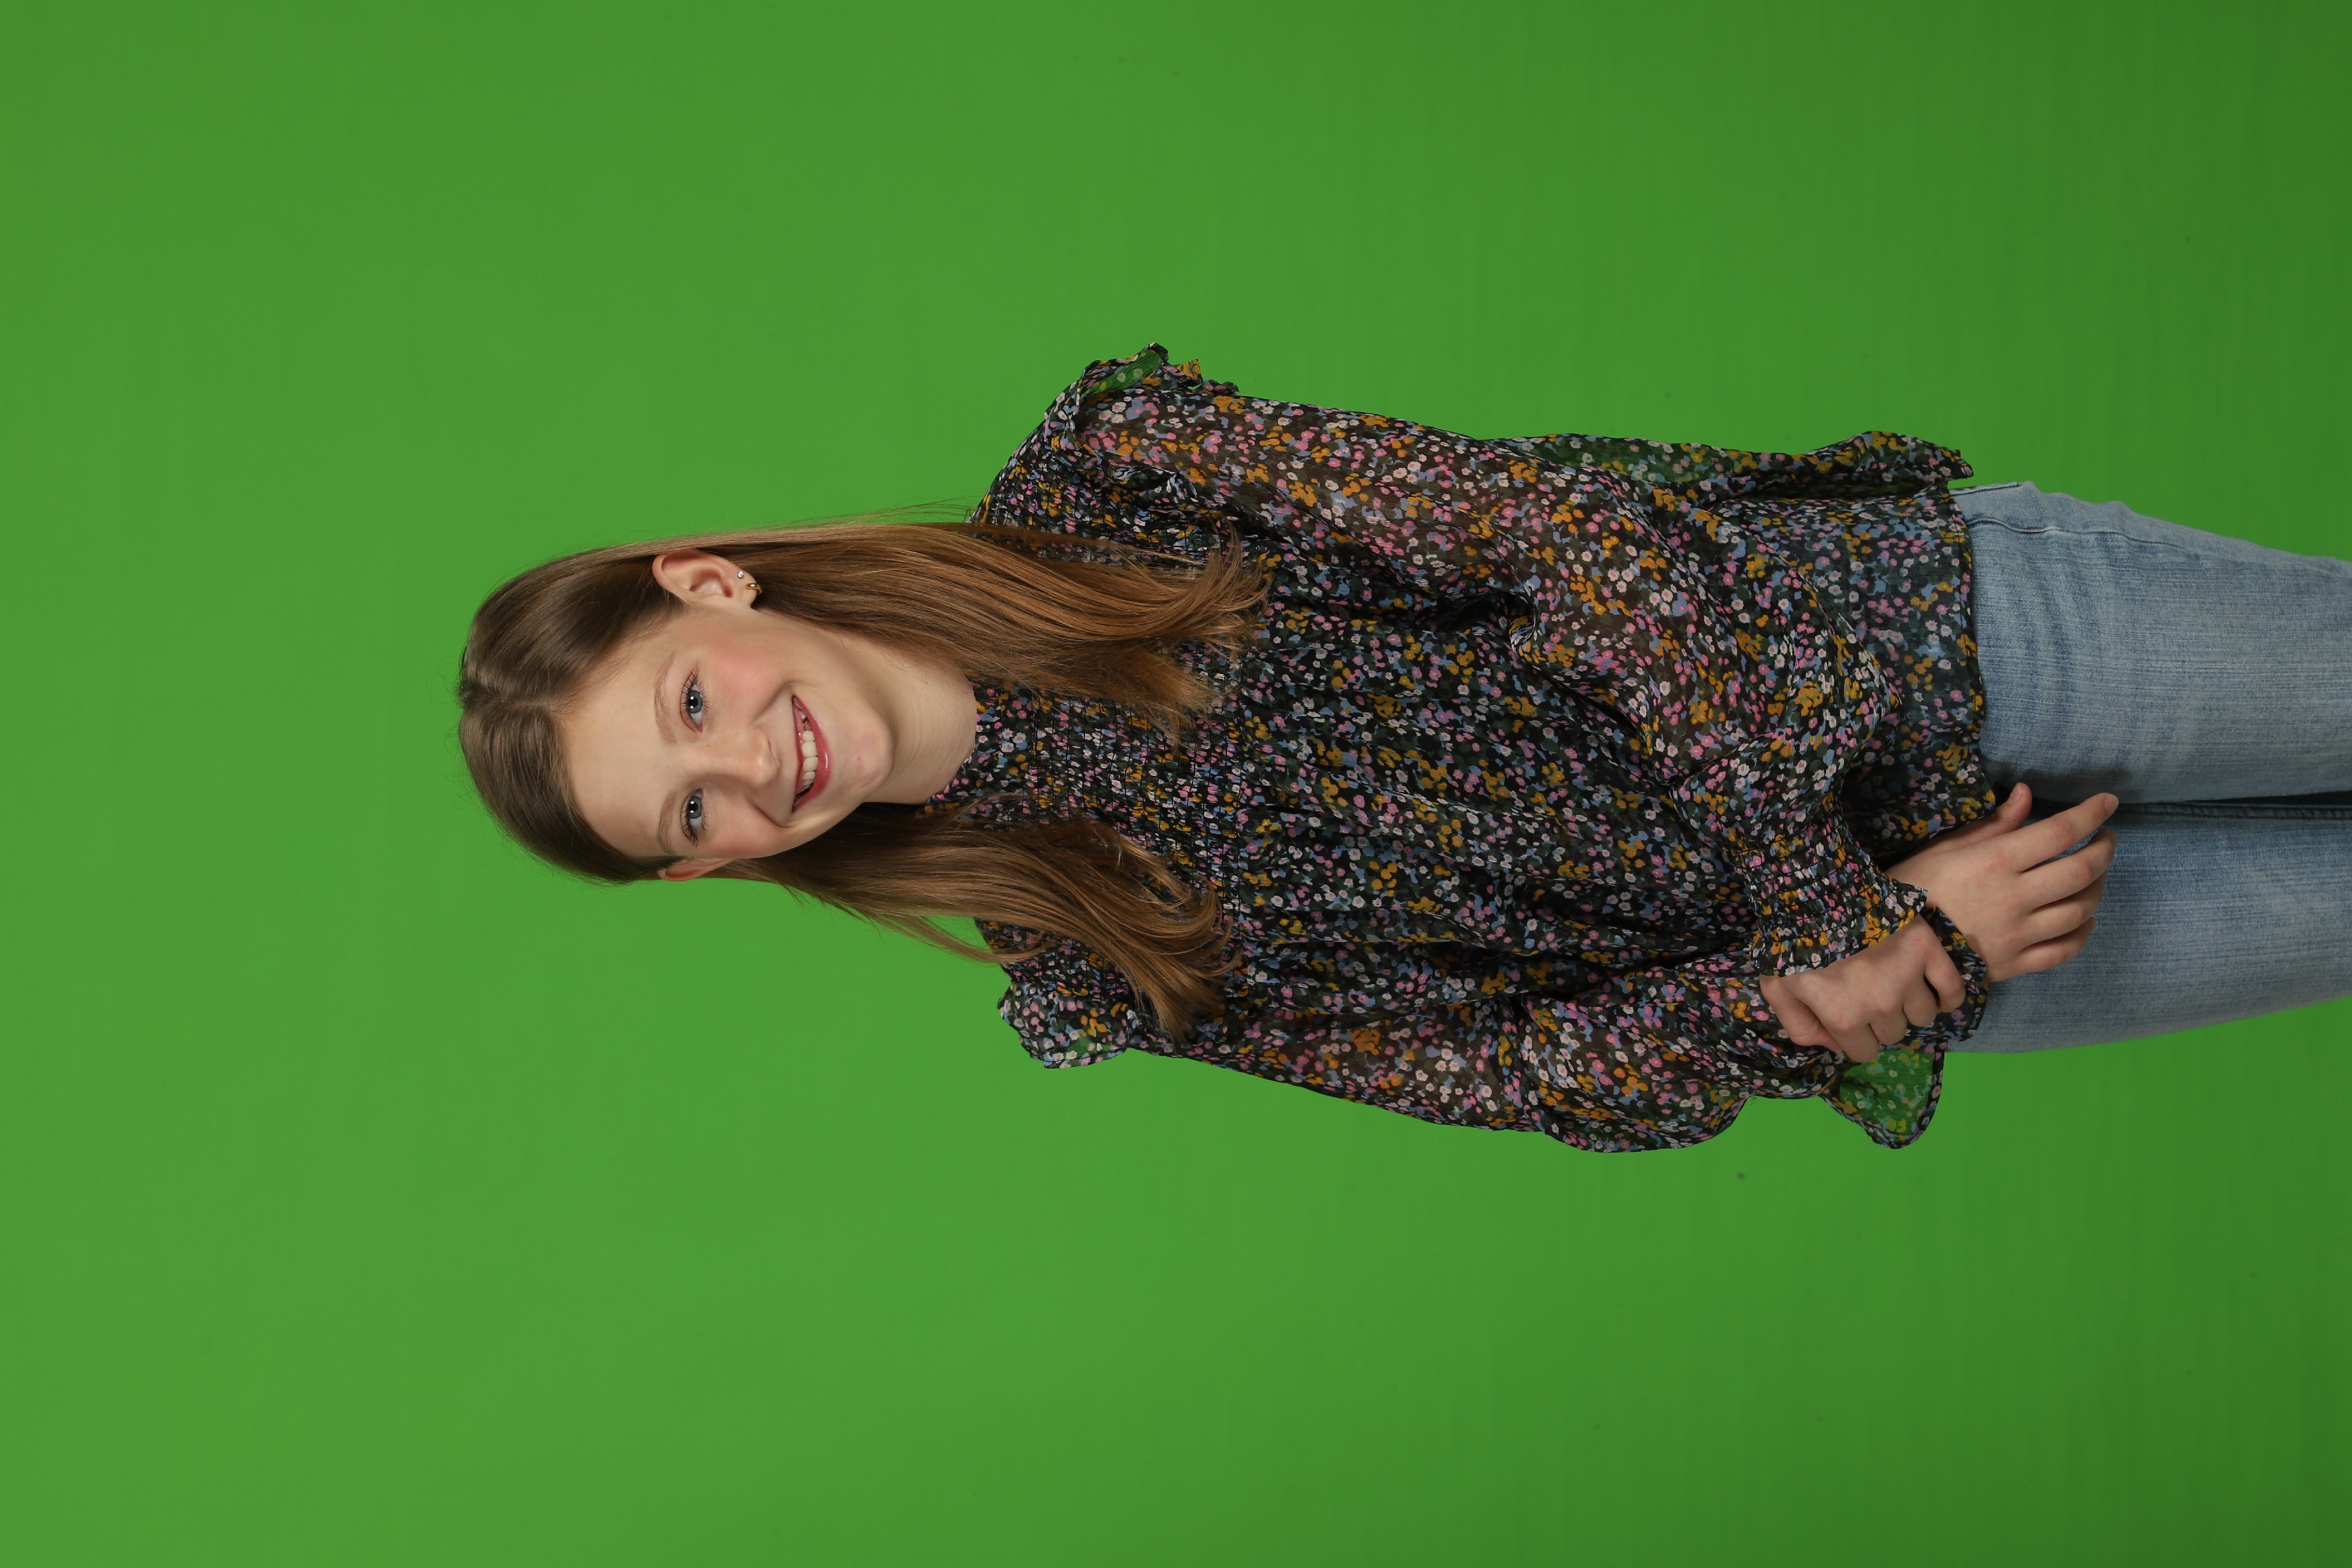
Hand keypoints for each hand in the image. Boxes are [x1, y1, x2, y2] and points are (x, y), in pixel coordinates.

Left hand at [1759, 915, 1964, 1062]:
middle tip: (1867, 993)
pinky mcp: (1928, 951)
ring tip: (1895, 985)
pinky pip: (1952, 990)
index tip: (1850, 1015)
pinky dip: (1948, 995)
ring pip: (1922, 1015)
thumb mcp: (1777, 987)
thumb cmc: (1791, 939)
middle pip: (1893, 1033)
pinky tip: (1934, 991)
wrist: (1816, 889)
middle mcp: (1881, 1006)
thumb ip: (1799, 1026)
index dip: (1855, 1036)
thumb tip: (1833, 1046)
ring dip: (1910, 1006)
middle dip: (1879, 1019)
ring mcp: (1908, 978)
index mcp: (1844, 1018)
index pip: (1864, 1051)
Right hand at [1885, 784, 2117, 982]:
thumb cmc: (1913, 887)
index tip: (2107, 803)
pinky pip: (2064, 950)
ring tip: (2094, 875)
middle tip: (2105, 838)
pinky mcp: (2014, 964)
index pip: (2061, 831)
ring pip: (2080, 911)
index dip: (2092, 814)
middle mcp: (2013, 898)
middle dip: (2104, 849)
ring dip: (2097, 888)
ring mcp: (2017, 935)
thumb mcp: (1945, 847)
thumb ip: (1992, 823)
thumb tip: (2026, 793)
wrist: (1888, 947)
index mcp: (1995, 861)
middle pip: (2082, 871)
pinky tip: (2084, 920)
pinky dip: (2083, 933)